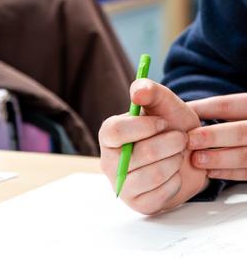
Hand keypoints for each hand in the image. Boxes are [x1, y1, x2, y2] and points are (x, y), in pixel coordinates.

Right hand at [99, 79, 207, 214]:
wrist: (189, 154)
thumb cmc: (171, 126)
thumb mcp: (164, 103)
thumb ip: (150, 91)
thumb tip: (136, 93)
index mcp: (108, 135)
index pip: (115, 131)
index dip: (143, 126)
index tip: (164, 123)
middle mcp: (109, 162)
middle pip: (139, 154)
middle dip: (169, 144)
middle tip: (180, 139)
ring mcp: (123, 186)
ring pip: (153, 174)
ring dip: (175, 161)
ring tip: (178, 154)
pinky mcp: (140, 205)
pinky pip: (162, 193)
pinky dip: (176, 180)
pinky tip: (175, 173)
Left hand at [188, 93, 246, 179]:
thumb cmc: (246, 121)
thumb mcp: (243, 108)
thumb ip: (225, 111)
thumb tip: (187, 109)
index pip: (229, 105)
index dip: (205, 109)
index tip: (184, 113)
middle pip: (241, 132)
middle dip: (213, 136)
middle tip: (189, 140)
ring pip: (245, 156)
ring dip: (219, 159)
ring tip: (197, 160)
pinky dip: (230, 173)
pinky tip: (212, 171)